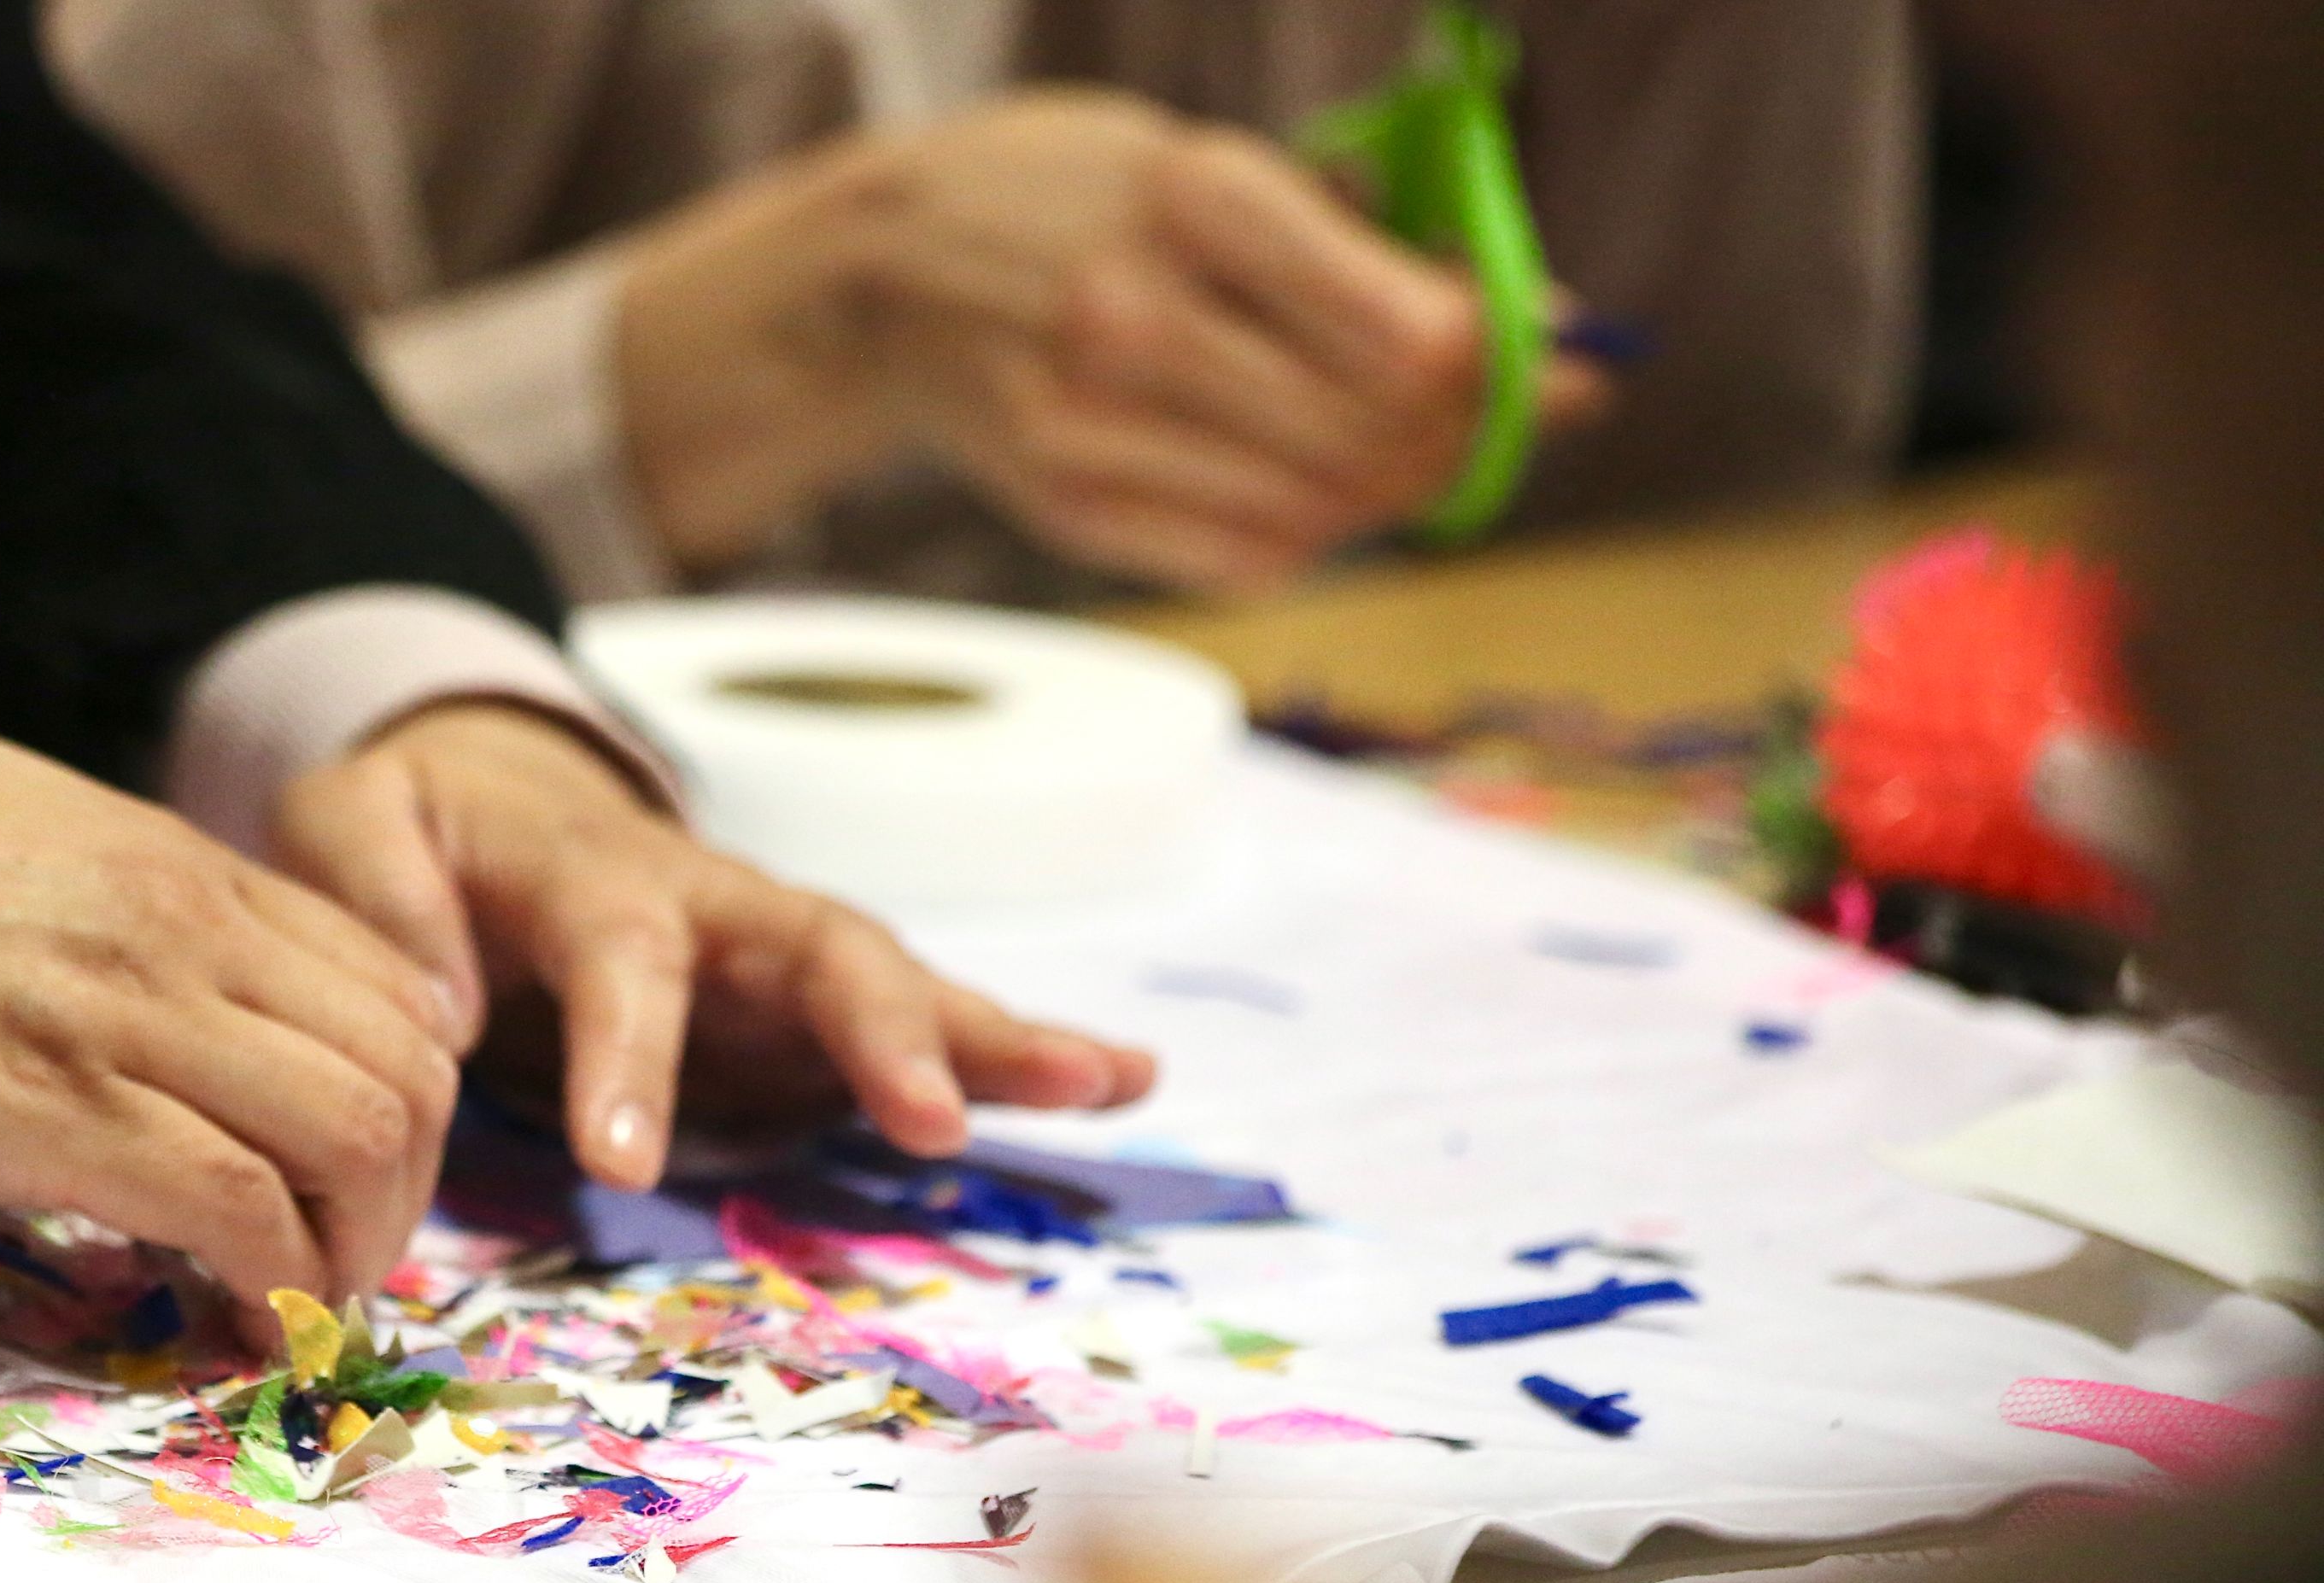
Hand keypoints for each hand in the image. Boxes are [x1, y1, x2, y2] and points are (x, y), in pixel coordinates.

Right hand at [0, 725, 463, 1309]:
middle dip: (403, 1200)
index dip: (407, 1112)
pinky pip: (239, 1205)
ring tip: (290, 1303)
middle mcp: (184, 927)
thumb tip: (188, 981)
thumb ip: (135, 905)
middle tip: (337, 1269)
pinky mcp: (47, 1108)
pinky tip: (227, 1315)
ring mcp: (124, 1013)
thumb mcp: (25, 836)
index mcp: (180, 866)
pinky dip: (267, 1282)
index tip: (352, 1187)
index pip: (394, 989)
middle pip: (410, 1075)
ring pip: (357, 1139)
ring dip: (351, 1253)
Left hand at [269, 704, 1156, 1189]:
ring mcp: (781, 955)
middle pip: (820, 949)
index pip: (623, 961)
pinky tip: (1119, 1083)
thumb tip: (425, 997)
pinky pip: (927, 1027)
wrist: (494, 794)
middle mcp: (719, 904)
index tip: (620, 1164)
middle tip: (932, 1126)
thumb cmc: (420, 832)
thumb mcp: (349, 825)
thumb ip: (372, 892)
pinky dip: (1019, 1049)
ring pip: (901, 980)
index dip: (627, 1055)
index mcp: (596, 876)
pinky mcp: (814, 1012)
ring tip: (1109, 1080)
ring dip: (998, 1033)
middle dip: (882, 1031)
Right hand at [614, 90, 1611, 591]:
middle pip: (1379, 430)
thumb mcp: (1212, 167)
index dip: (1514, 367)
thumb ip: (1369, 241)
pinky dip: (1306, 534)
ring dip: (1388, 490)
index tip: (1559, 371)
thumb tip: (1550, 328)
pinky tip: (1299, 485)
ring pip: (1325, 507)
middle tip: (1482, 421)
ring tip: (1388, 447)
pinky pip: (1248, 560)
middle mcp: (1140, 315)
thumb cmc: (1074, 200)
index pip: (1411, 333)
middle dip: (1461, 436)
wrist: (877, 279)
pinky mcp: (1068, 504)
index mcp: (1198, 195)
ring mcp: (1096, 423)